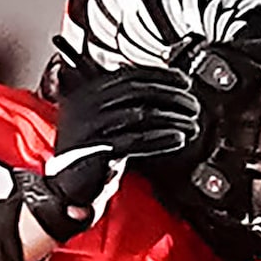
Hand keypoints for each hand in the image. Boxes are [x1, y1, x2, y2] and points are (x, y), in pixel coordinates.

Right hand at [25, 65, 200, 242]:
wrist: (69, 186)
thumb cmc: (93, 155)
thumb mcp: (108, 124)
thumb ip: (128, 107)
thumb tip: (164, 93)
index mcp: (89, 93)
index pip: (128, 75)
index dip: (159, 75)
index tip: (183, 80)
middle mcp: (87, 105)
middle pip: (136, 91)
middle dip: (170, 94)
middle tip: (192, 103)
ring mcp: (90, 126)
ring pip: (138, 114)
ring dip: (171, 117)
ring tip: (191, 122)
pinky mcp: (97, 150)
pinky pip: (135, 140)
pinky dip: (160, 138)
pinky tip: (177, 138)